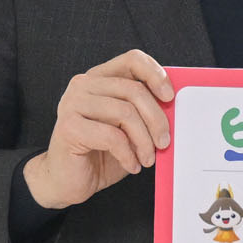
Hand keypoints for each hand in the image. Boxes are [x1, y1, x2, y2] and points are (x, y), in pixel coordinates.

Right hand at [23, 50, 173, 209]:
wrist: (68, 182)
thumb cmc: (101, 153)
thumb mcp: (129, 128)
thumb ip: (145, 111)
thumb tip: (174, 105)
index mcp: (100, 78)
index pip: (132, 60)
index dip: (155, 75)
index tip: (170, 97)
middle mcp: (83, 85)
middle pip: (134, 90)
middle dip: (156, 120)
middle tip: (164, 143)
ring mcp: (72, 103)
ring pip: (125, 113)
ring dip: (144, 141)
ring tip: (147, 159)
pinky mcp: (69, 126)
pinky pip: (112, 136)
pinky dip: (128, 154)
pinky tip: (132, 165)